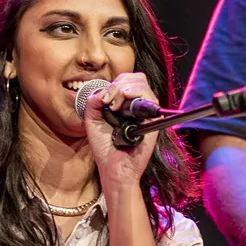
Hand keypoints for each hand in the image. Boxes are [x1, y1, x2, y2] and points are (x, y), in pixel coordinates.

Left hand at [82, 72, 158, 186]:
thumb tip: (102, 90)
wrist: (114, 167)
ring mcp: (147, 111)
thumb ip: (93, 101)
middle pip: (136, 78)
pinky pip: (148, 96)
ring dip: (122, 90)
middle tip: (108, 101)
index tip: (104, 98)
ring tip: (114, 107)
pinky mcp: (153, 118)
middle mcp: (139, 106)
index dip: (115, 83)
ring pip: (141, 83)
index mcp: (127, 104)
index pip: (127, 80)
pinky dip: (132, 95)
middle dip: (118, 84)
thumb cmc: (105, 148)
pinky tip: (120, 108)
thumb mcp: (92, 120)